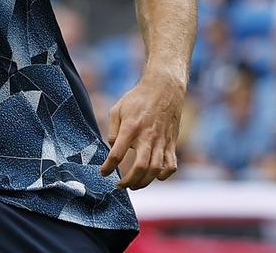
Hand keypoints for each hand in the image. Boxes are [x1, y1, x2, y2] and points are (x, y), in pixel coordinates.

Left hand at [99, 69, 185, 189]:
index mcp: (131, 127)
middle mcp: (147, 136)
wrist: (164, 89)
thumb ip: (113, 129)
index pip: (118, 154)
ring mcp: (162, 141)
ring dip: (144, 182)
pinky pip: (171, 165)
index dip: (108, 167)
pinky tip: (155, 176)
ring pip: (156, 170)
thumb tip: (113, 147)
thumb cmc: (138, 99)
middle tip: (120, 185)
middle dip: (129, 181)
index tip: (103, 173)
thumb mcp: (118, 109)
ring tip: (134, 185)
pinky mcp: (171, 143)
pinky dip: (164, 175)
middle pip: (140, 167)